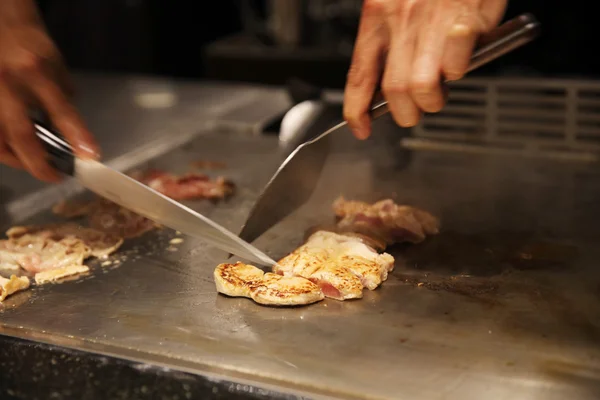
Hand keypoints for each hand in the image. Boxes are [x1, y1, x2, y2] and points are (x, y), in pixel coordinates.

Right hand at [0, 0, 98, 181]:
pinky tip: (18, 151)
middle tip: (56, 176)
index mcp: (34, 72)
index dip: (77, 137)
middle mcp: (8, 84)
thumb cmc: (32, 48)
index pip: (60, 111)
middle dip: (40, 164)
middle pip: (21, 135)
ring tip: (36, 165)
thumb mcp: (57, 69)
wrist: (2, 27)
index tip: (90, 157)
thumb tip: (74, 136)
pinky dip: (5, 149)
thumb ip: (63, 102)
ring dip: (19, 160)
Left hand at [344, 0, 506, 138]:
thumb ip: (390, 35)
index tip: (360, 127)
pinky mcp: (465, 17)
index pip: (359, 75)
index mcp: (377, 14)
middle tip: (414, 110)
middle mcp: (400, 19)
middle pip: (393, 92)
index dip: (357, 109)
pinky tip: (461, 60)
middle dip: (405, 114)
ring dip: (433, 100)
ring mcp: (432, 20)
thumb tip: (389, 78)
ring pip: (422, 87)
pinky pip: (457, 65)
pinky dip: (460, 72)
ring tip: (438, 91)